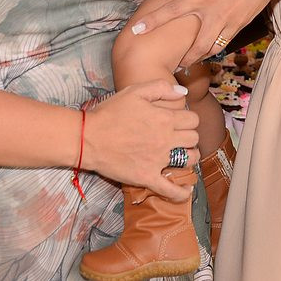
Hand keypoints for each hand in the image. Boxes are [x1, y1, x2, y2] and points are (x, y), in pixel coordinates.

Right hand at [82, 79, 197, 199]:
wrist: (87, 138)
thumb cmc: (109, 113)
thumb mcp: (135, 91)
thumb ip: (161, 88)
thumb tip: (183, 93)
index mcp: (164, 118)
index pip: (193, 119)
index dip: (189, 119)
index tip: (181, 120)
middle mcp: (165, 139)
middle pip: (193, 138)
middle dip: (190, 136)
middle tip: (180, 136)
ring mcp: (157, 160)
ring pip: (189, 160)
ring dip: (190, 157)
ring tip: (183, 155)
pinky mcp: (146, 177)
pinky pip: (169, 189)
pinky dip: (181, 192)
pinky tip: (187, 190)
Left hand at [133, 0, 279, 65]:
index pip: (171, 10)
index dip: (153, 21)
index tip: (136, 30)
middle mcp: (214, 13)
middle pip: (194, 45)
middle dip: (183, 59)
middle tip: (172, 65)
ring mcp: (229, 22)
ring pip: (211, 49)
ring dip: (198, 59)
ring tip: (187, 63)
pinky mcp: (240, 25)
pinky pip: (224, 43)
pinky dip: (213, 50)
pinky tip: (206, 52)